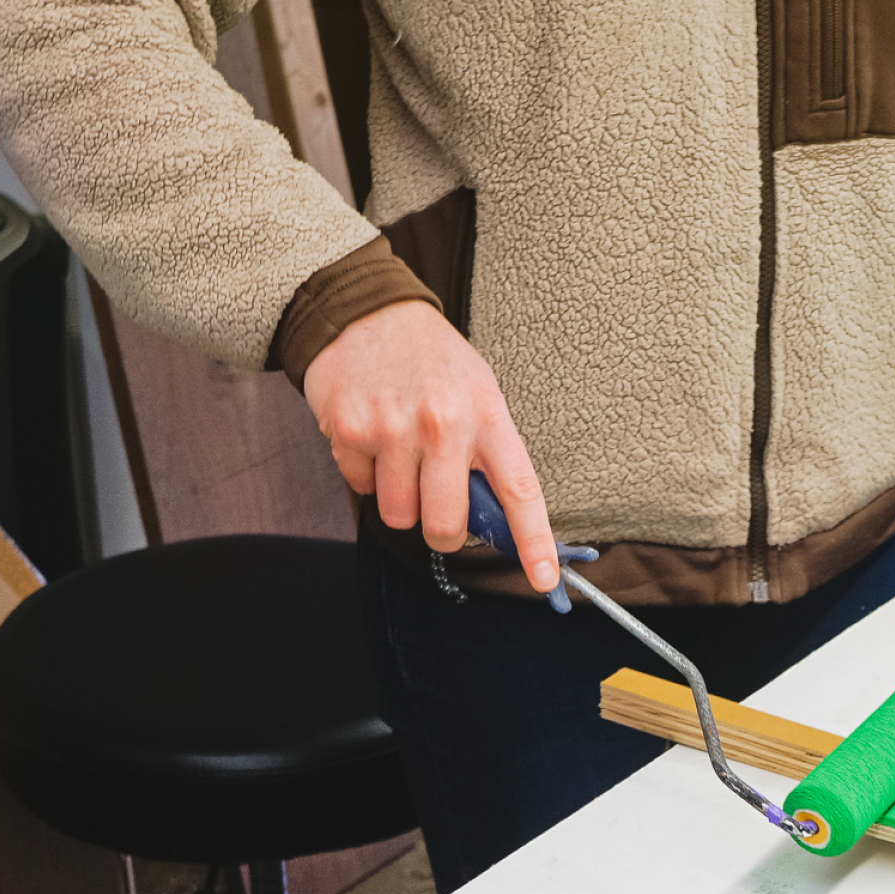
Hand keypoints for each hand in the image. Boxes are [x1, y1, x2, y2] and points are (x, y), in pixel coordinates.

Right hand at [303, 299, 560, 591]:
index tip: (544, 581)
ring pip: (398, 515)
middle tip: (437, 507)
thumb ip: (489, 454)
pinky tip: (372, 436)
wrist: (367, 312)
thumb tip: (495, 523)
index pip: (520, 492)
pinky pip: (359, 487)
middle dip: (442, 531)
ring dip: (400, 499)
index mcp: (489, 417)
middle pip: (445, 524)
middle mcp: (444, 425)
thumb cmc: (434, 362)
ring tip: (402, 455)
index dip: (534, 542)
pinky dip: (365, 473)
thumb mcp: (480, 394)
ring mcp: (394, 429)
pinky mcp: (349, 430)